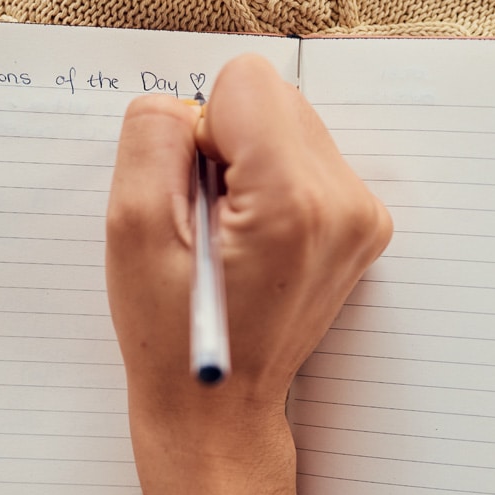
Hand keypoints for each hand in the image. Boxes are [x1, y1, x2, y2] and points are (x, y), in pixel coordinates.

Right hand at [105, 54, 391, 494]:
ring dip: (247, 165)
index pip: (244, 83)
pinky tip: (250, 242)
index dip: (197, 132)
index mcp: (292, 200)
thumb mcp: (132, 232)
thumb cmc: (171, 336)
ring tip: (227, 237)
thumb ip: (152, 139)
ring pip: (289, 125)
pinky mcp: (362, 225)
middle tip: (206, 223)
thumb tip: (182, 102)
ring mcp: (362, 216)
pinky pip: (306, 158)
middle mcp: (345, 201)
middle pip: (272, 99)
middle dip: (225, 146)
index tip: (191, 198)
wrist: (218, 412)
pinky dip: (271, 185)